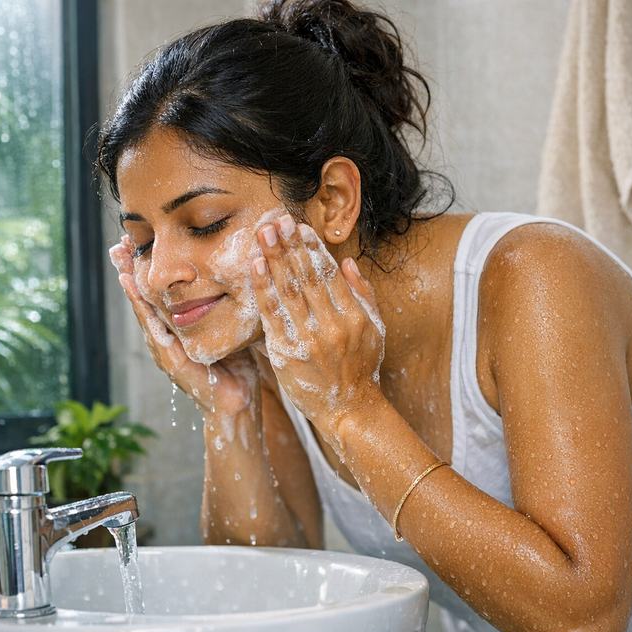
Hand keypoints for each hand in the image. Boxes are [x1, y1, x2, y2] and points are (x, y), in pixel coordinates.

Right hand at [110, 237, 258, 415]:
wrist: (237, 406)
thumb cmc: (235, 369)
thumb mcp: (223, 331)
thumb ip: (218, 310)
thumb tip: (229, 278)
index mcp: (173, 332)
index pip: (154, 296)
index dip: (143, 272)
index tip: (133, 245)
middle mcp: (164, 341)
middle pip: (142, 302)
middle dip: (129, 274)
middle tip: (117, 246)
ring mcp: (166, 354)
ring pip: (145, 316)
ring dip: (132, 291)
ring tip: (121, 267)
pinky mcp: (175, 365)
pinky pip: (159, 335)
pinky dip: (147, 315)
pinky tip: (140, 299)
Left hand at [249, 215, 384, 444]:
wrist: (349, 409)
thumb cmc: (361, 367)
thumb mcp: (375, 329)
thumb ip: (363, 294)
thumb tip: (347, 261)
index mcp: (354, 316)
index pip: (329, 274)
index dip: (313, 249)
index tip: (300, 227)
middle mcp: (332, 325)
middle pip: (306, 277)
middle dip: (290, 246)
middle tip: (276, 221)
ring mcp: (308, 340)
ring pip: (288, 291)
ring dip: (274, 259)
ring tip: (263, 234)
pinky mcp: (287, 353)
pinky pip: (272, 315)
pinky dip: (263, 289)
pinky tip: (256, 268)